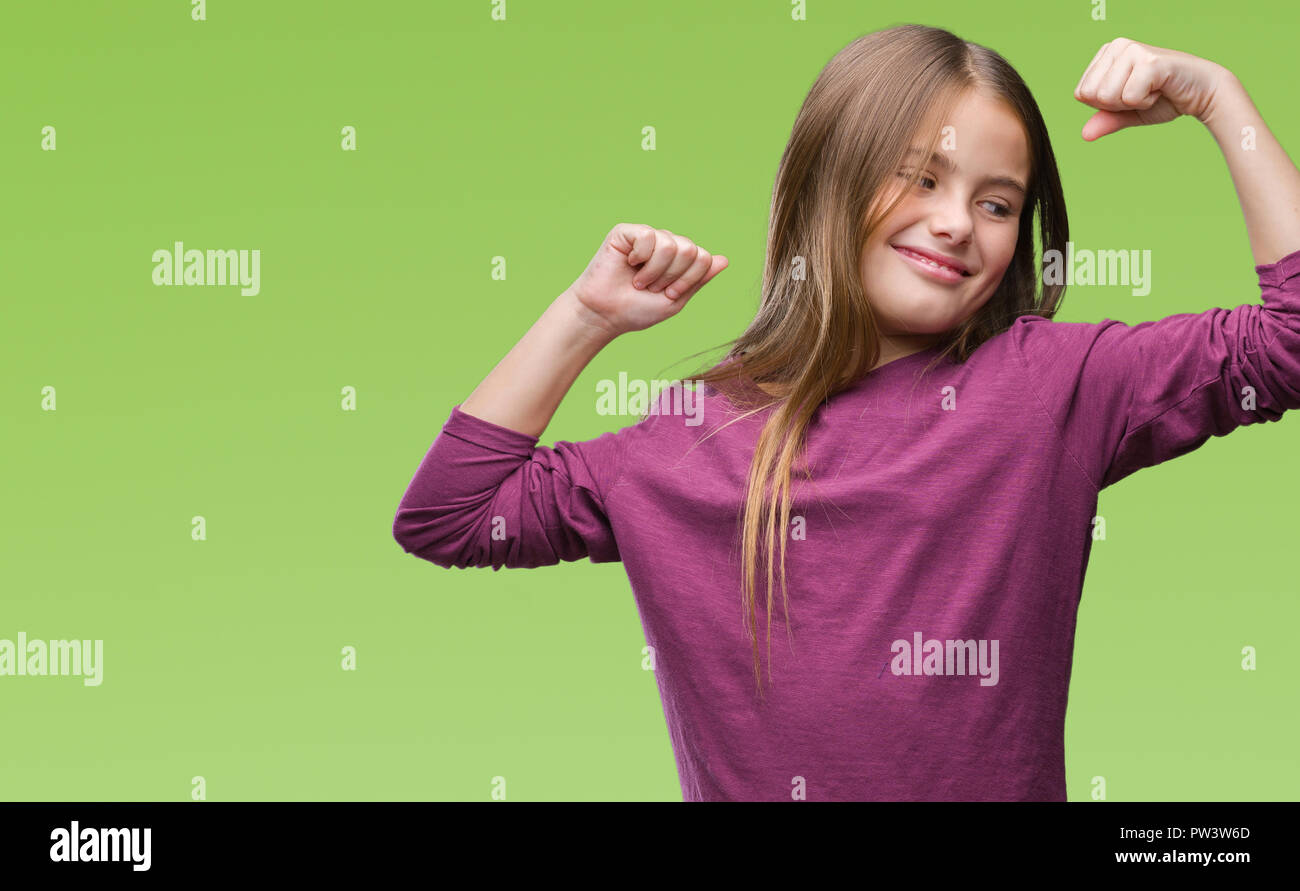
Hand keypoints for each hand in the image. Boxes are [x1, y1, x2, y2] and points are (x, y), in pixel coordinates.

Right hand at [564, 223, 728, 335]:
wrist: (604, 315)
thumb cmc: (637, 310)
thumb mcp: (675, 300)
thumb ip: (698, 279)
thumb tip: (724, 259)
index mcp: (680, 260)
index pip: (703, 258)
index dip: (688, 280)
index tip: (667, 294)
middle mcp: (666, 244)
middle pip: (690, 250)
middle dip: (671, 276)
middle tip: (651, 287)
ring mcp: (647, 237)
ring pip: (671, 244)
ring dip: (654, 271)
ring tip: (639, 281)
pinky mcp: (626, 232)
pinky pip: (648, 236)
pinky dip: (640, 258)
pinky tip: (628, 264)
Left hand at [1073, 37, 1231, 140]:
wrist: (1201, 94)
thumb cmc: (1164, 99)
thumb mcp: (1127, 113)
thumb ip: (1106, 120)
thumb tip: (1084, 135)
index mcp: (1106, 54)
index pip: (1082, 93)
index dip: (1105, 104)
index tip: (1130, 94)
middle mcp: (1117, 46)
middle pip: (1092, 95)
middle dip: (1116, 104)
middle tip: (1141, 92)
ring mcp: (1132, 50)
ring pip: (1107, 97)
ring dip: (1132, 102)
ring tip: (1151, 89)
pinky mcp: (1149, 61)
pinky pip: (1129, 98)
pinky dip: (1145, 102)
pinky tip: (1160, 89)